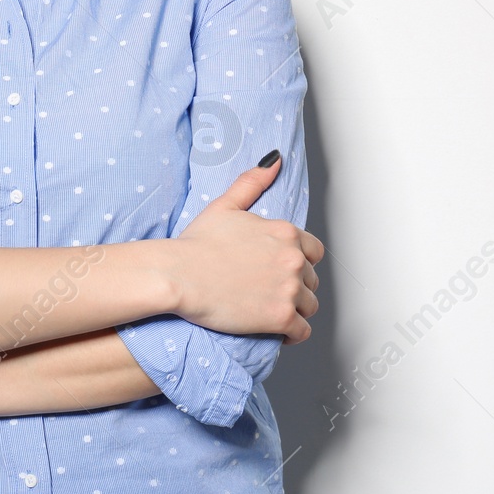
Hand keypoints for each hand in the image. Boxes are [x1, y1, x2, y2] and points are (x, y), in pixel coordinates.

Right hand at [171, 154, 324, 342]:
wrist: (179, 275)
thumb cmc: (196, 243)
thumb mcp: (225, 205)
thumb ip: (253, 182)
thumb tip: (274, 160)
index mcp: (285, 232)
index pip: (314, 251)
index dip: (298, 261)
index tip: (280, 269)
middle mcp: (293, 259)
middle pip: (312, 279)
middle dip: (296, 285)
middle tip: (269, 290)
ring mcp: (289, 289)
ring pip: (310, 306)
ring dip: (295, 310)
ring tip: (271, 310)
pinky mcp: (281, 317)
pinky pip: (302, 331)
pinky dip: (293, 333)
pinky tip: (277, 330)